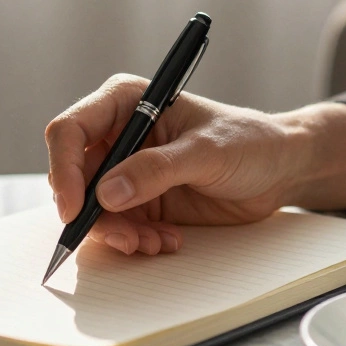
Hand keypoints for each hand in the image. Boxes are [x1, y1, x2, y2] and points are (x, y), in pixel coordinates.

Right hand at [45, 74, 345, 255]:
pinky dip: (134, 241)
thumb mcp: (207, 152)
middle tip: (126, 237)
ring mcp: (126, 170)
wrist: (280, 169)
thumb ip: (156, 170)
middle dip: (93, 213)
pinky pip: (117, 227)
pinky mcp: (139, 201)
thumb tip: (107, 192)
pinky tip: (166, 241)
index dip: (64, 169)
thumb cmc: (250, 141)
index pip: (70, 131)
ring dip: (117, 233)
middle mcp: (118, 135)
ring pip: (92, 209)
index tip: (77, 208)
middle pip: (74, 177)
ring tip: (153, 243)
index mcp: (125, 102)